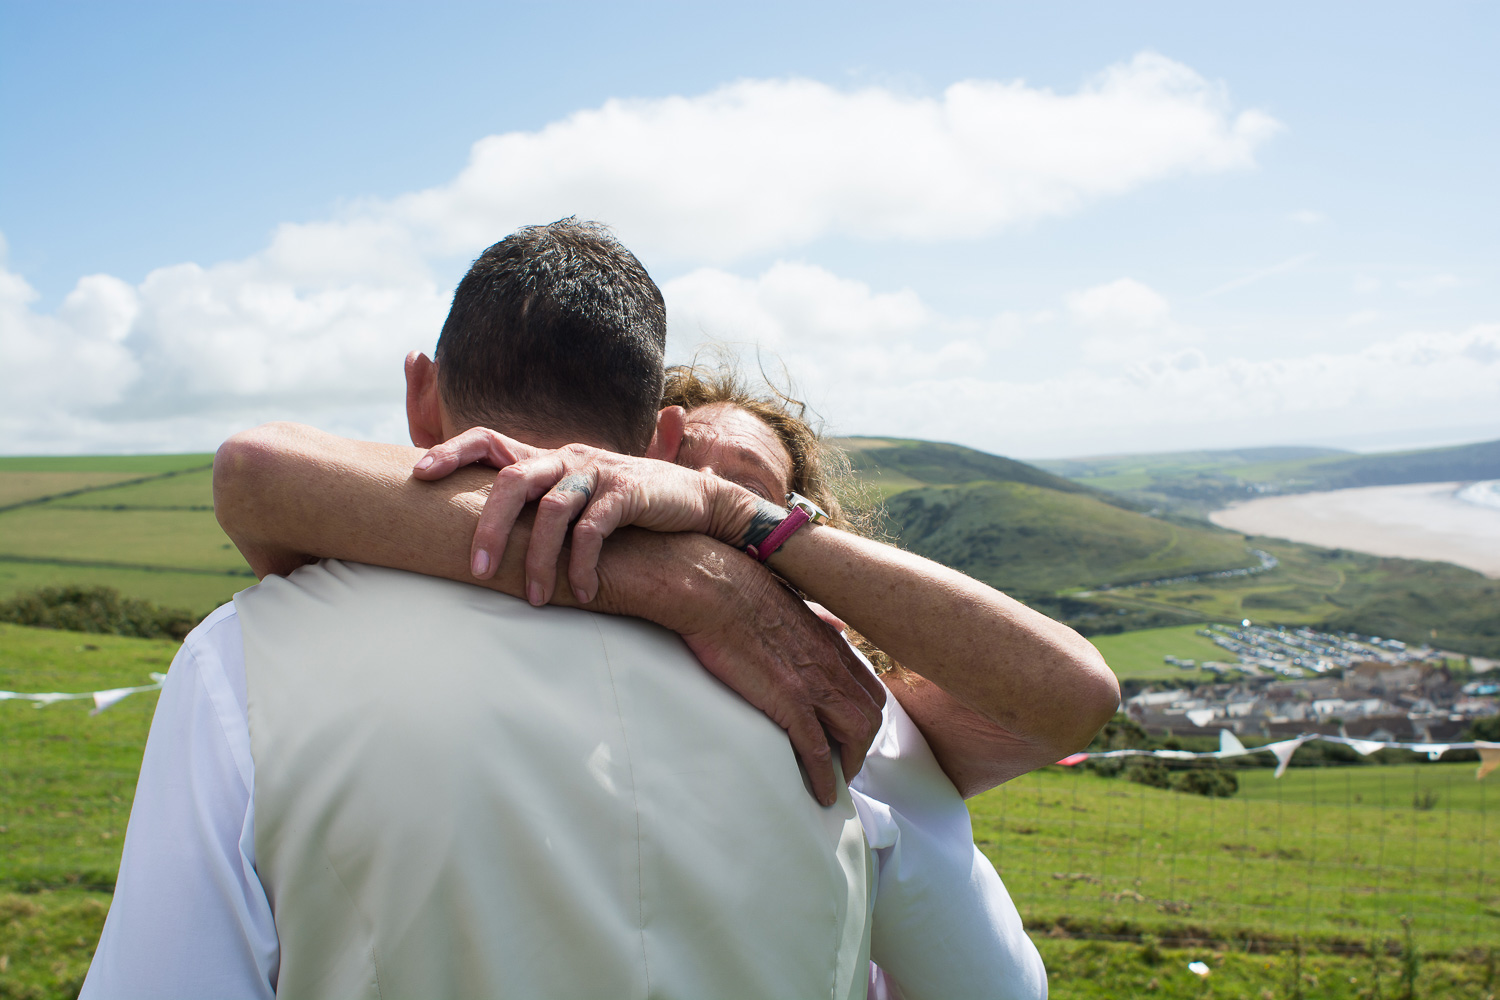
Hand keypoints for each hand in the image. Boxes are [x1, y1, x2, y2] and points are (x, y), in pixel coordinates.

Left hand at [413, 427, 758, 604]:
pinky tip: (584, 593)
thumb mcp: (579, 497)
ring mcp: (599, 473)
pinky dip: (583, 564)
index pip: (489, 439)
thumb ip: (541, 505)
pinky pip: (594, 531)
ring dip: (540, 561)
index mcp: (548, 458)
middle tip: (478, 573)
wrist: (697, 501)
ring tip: (537, 600)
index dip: (452, 452)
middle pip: (512, 481)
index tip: (418, 474)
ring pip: (552, 512)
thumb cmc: (628, 507)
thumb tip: (489, 534)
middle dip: (490, 529)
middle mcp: (568, 458)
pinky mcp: (629, 494)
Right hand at [596, 534, 886, 804]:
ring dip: (850, 764)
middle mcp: (831, 664)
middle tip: (846, 764)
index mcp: (829, 641)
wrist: (713, 588)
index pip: (867, 686)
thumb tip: (834, 623)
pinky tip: (821, 795)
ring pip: (856, 735)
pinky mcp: (789, 703)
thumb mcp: (790, 601)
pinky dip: (825, 777)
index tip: (850, 732)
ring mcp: (814, 684)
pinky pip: (818, 751)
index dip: (864, 714)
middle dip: (863, 744)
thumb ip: (816, 618)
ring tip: (837, 784)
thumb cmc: (738, 590)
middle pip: (871, 714)